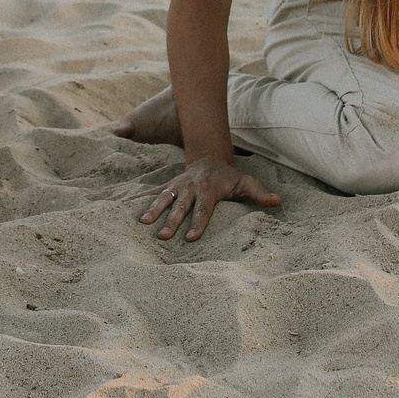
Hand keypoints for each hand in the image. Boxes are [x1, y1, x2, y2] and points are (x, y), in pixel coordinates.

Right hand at [138, 159, 280, 241]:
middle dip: (172, 221)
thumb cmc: (230, 177)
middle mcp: (190, 188)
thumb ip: (260, 193)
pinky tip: (120, 208)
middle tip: (163, 237)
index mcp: (208, 191)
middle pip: (181, 207)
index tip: (192, 238)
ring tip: (143, 223)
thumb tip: (278, 202)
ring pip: (163, 199)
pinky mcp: (167, 187)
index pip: (204, 210)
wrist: (210, 158)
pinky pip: (150, 193)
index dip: (198, 223)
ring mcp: (177, 187)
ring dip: (152, 210)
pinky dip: (135, 199)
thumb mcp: (246, 183)